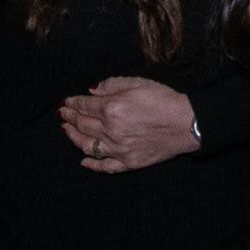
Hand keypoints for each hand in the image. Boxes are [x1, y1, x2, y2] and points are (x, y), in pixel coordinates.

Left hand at [59, 77, 198, 171]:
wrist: (187, 123)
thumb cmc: (164, 100)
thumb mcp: (137, 82)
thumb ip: (112, 85)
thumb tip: (92, 91)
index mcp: (112, 108)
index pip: (85, 106)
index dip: (73, 103)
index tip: (66, 102)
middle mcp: (111, 130)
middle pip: (83, 124)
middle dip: (70, 118)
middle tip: (62, 114)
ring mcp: (119, 149)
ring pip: (88, 146)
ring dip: (74, 138)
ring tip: (67, 131)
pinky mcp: (129, 162)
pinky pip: (105, 166)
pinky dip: (92, 165)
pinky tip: (83, 161)